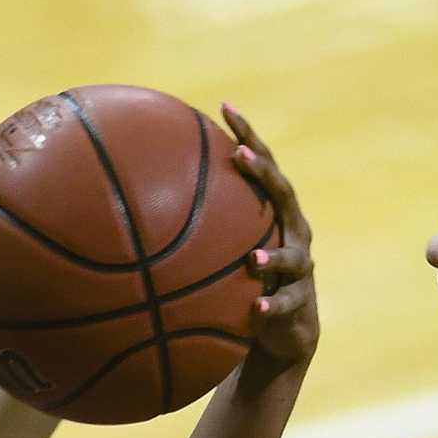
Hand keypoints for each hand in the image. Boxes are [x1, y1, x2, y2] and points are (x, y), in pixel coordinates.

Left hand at [223, 105, 316, 367]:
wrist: (286, 330)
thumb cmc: (247, 285)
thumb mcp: (223, 254)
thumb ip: (197, 231)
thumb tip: (136, 212)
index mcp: (276, 214)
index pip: (264, 167)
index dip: (249, 135)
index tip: (226, 107)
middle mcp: (294, 232)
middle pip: (284, 195)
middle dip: (264, 173)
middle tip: (241, 155)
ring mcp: (300, 267)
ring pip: (292, 255)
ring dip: (274, 255)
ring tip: (254, 259)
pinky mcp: (299, 303)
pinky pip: (286, 304)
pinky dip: (272, 307)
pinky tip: (256, 310)